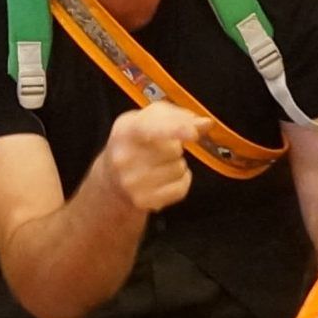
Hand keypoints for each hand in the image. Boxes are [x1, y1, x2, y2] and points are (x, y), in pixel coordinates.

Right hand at [96, 101, 200, 215]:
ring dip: (177, 164)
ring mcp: (132, 183)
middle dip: (174, 147)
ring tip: (159, 164)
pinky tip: (166, 178)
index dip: (176, 128)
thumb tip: (206, 123)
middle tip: (158, 149)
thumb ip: (178, 116)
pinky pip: (181, 188)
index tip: (193, 132)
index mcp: (125, 130)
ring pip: (179, 169)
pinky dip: (181, 181)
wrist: (111, 179)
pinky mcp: (143, 201)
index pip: (152, 128)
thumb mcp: (148, 120)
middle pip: (174, 149)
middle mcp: (124, 158)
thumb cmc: (136, 142)